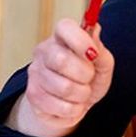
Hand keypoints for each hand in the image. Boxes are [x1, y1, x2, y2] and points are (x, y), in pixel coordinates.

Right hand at [9, 18, 114, 136]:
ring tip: (82, 92)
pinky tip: (72, 104)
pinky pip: (60, 106)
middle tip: (89, 78)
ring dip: (82, 94)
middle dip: (85, 74)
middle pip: (61, 60)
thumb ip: (100, 49)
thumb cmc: (88, 78)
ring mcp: (35, 73)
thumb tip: (94, 29)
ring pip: (64, 87)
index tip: (93, 54)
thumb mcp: (102, 64)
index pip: (64, 27)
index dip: (81, 40)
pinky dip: (74, 109)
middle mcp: (44, 51)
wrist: (74, 105)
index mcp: (62, 37)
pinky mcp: (33, 96)